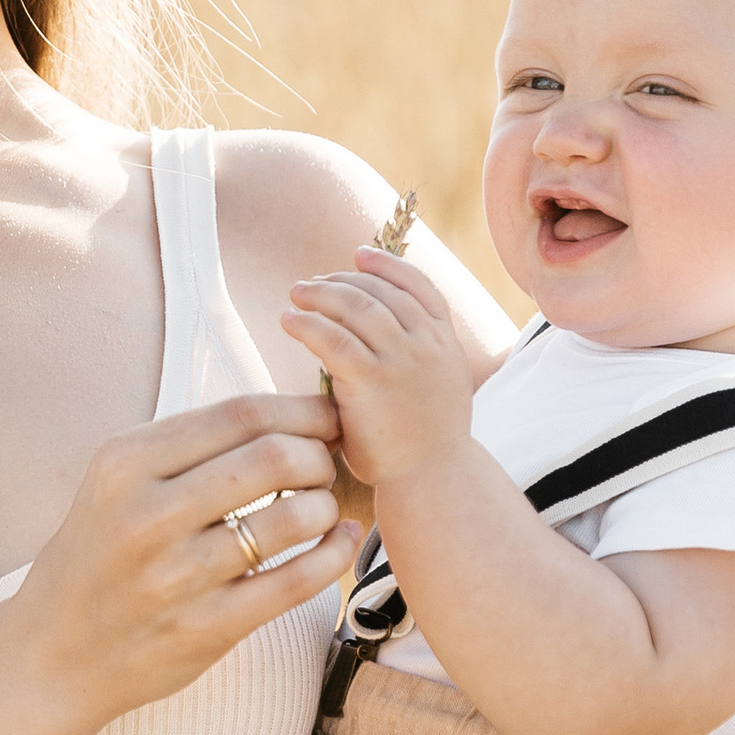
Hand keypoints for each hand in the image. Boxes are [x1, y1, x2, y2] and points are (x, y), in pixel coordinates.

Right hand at [7, 393, 352, 728]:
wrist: (53, 654)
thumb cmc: (99, 557)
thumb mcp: (116, 484)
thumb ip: (188, 447)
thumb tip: (288, 413)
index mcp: (126, 464)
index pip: (241, 414)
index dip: (302, 409)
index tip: (328, 416)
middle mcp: (147, 515)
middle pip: (275, 457)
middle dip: (320, 455)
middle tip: (327, 466)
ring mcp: (177, 576)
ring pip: (293, 517)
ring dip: (327, 505)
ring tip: (324, 507)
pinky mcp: (206, 628)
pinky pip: (296, 581)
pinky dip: (334, 555)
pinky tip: (340, 542)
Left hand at [283, 250, 474, 488]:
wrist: (434, 479)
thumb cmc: (427, 446)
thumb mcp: (440, 391)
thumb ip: (420, 360)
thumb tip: (385, 338)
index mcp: (446, 344)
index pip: (420, 287)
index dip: (388, 266)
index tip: (360, 255)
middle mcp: (427, 345)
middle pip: (381, 292)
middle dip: (344, 279)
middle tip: (314, 282)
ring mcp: (401, 360)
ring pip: (356, 307)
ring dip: (322, 293)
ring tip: (296, 293)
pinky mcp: (371, 380)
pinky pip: (333, 338)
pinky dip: (308, 324)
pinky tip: (288, 320)